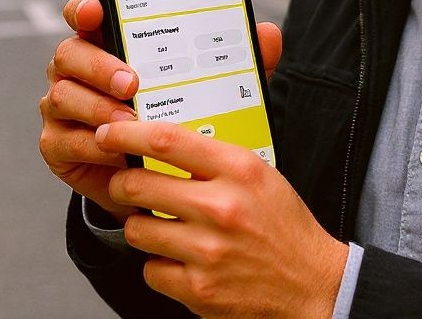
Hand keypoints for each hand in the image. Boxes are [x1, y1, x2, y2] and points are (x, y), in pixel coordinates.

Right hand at [38, 0, 283, 220]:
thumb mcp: (211, 86)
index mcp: (110, 43)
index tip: (97, 10)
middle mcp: (79, 70)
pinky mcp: (57, 144)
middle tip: (132, 83)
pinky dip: (91, 145)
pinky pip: (63, 140)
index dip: (85, 8)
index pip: (85, 14)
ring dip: (97, 108)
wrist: (162, 181)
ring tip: (130, 122)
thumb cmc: (179, 118)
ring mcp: (63, 106)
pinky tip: (116, 153)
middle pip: (70, 52)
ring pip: (62, 95)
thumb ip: (236, 60)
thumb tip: (268, 34)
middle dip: (99, 66)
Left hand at [100, 120, 347, 318]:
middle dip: (123, 185)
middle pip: (139, 185)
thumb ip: (213, 159)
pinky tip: (182, 261)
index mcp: (238, 170)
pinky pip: (151, 270)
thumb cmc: (284, 227)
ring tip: (165, 228)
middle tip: (128, 186)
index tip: (108, 133)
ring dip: (143, 228)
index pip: (167, 141)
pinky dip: (160, 266)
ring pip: (137, 230)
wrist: (313, 285)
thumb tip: (159, 145)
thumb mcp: (259, 175)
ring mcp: (207, 251)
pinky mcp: (199, 289)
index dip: (127, 135)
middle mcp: (221, 207)